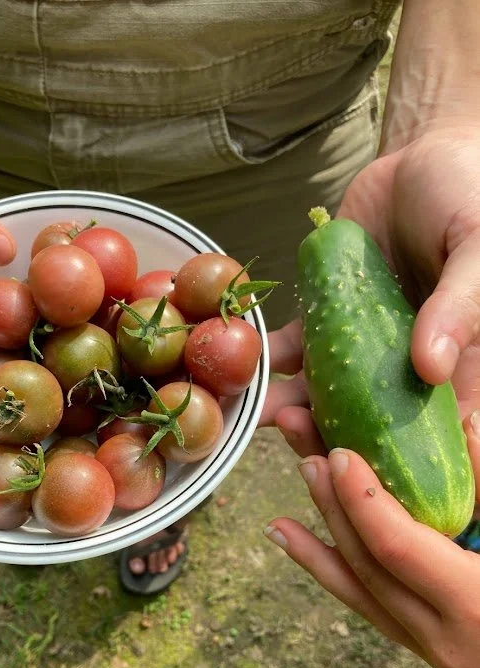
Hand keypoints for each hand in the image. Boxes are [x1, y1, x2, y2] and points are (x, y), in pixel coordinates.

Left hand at [258, 126, 479, 446]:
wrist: (422, 157)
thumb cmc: (472, 194)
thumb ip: (464, 304)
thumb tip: (431, 368)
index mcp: (461, 365)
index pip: (438, 430)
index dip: (403, 461)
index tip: (365, 473)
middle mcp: (409, 367)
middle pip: (372, 424)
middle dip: (334, 440)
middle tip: (300, 438)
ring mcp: (365, 346)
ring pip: (329, 393)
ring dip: (294, 407)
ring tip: (262, 412)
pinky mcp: (330, 318)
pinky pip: (300, 348)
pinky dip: (273, 361)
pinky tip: (247, 369)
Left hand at [264, 430, 479, 667]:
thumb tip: (466, 426)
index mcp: (477, 604)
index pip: (399, 550)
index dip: (364, 500)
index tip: (339, 453)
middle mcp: (443, 636)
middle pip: (367, 564)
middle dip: (333, 504)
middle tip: (308, 450)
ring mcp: (426, 647)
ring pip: (356, 586)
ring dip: (320, 531)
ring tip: (295, 481)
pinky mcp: (419, 642)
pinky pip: (362, 603)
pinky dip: (325, 566)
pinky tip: (290, 536)